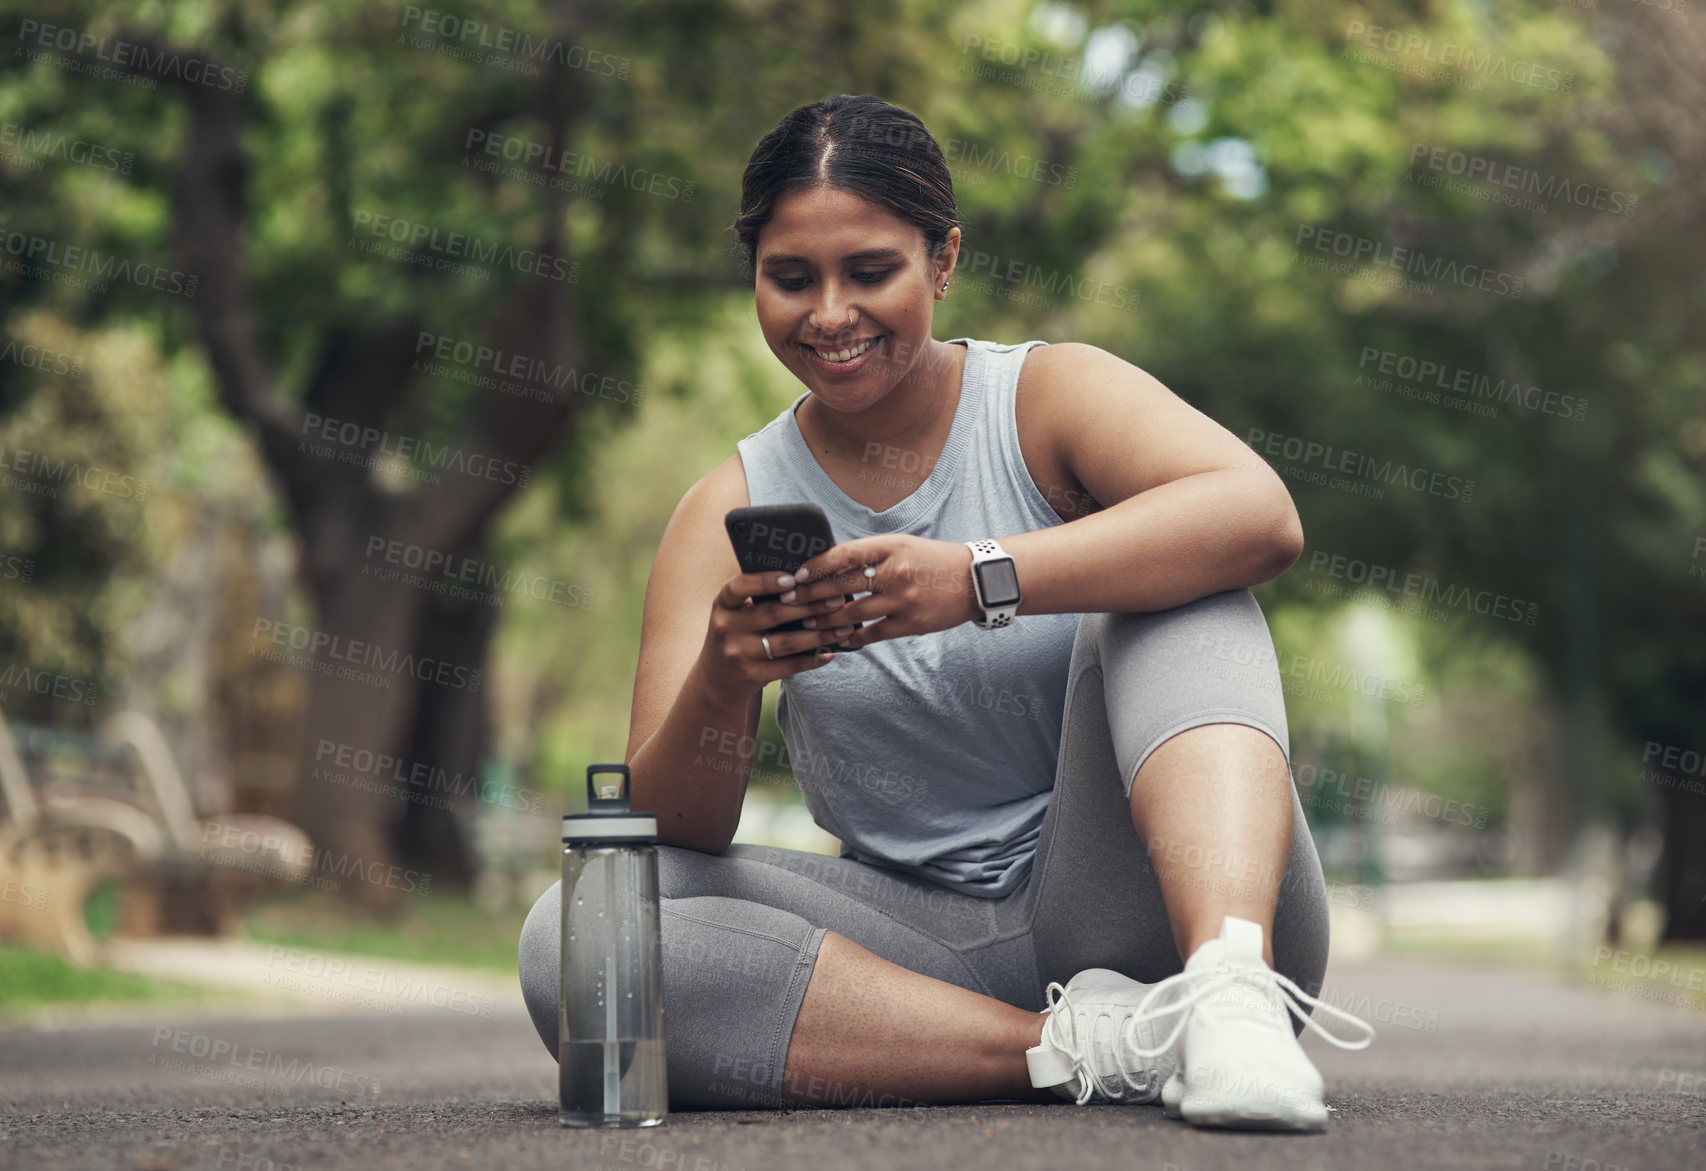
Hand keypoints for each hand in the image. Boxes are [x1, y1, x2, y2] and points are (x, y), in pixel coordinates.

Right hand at [698, 568, 856, 697]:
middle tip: (838, 598)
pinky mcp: (751, 675)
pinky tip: (830, 653)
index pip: (739, 587)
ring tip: (843, 627)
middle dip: (810, 605)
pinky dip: (812, 659)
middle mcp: (726, 628)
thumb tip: (807, 582)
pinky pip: (788, 666)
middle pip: (773, 614)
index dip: (765, 582)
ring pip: (786, 642)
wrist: (717, 680)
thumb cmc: (737, 635)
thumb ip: (760, 599)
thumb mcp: (737, 614)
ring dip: (818, 634)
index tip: (792, 578)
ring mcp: (738, 654)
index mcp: (723, 604)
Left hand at [792, 534, 978, 649]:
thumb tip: (829, 566)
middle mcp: (895, 572)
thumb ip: (869, 555)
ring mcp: (902, 600)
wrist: (974, 581)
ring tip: (807, 624)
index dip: (816, 566)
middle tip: (787, 602)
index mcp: (890, 547)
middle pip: (842, 586)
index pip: (844, 555)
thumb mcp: (902, 546)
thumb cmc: (931, 560)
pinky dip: (852, 638)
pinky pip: (872, 634)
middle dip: (809, 596)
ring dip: (825, 621)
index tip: (796, 575)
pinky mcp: (910, 624)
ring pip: (852, 614)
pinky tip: (839, 639)